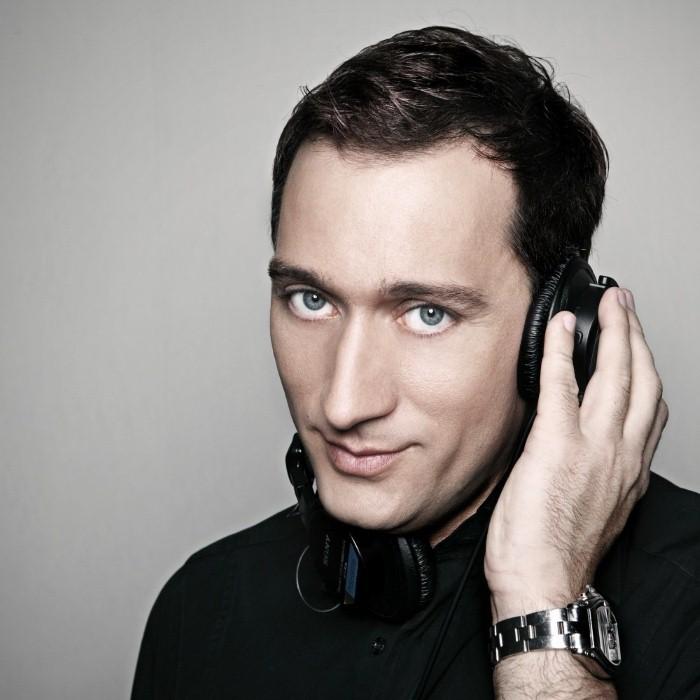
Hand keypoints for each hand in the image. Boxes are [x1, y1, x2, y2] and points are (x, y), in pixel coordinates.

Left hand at [484, 287, 668, 620]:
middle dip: (635, 336)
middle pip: (641, 380)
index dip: (646, 370)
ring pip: (615, 375)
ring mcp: (593, 446)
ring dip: (613, 331)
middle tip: (624, 306)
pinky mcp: (556, 444)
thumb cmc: (560, 554)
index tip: (636, 347)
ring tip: (608, 304)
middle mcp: (621, 453)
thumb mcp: (593, 507)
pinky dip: (559, 350)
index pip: (650, 408)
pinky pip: (561, 384)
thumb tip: (584, 450)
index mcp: (629, 469)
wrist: (544, 584)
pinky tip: (557, 327)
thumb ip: (597, 472)